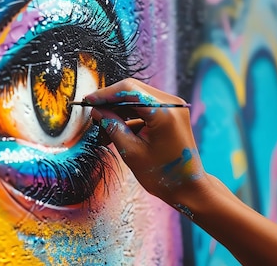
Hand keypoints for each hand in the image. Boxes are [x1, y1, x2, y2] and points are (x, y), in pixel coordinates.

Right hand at [84, 78, 205, 205]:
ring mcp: (173, 107)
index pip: (130, 90)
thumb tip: (97, 111)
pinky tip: (116, 128)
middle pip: (134, 89)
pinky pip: (146, 107)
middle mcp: (172, 104)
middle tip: (93, 111)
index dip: (106, 94)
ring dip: (119, 108)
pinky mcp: (171, 113)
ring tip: (102, 125)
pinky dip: (130, 115)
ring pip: (138, 97)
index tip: (88, 100)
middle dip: (111, 99)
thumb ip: (113, 127)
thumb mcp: (131, 152)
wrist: (188, 187)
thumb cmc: (162, 175)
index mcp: (164, 113)